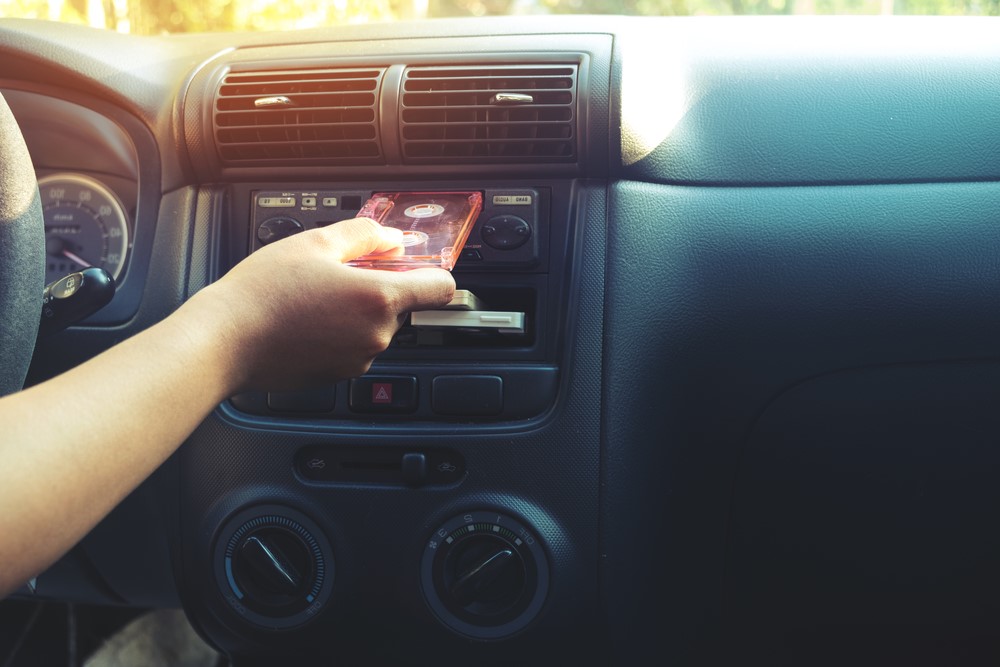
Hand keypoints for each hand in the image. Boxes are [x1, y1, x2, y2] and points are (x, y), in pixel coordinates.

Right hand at [183, 217, 455, 391]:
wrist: (224, 341)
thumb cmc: (263, 292)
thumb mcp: (315, 244)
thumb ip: (366, 236)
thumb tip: (394, 240)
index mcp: (379, 300)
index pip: (440, 288)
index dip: (432, 272)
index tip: (416, 266)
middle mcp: (376, 336)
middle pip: (401, 305)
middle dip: (378, 288)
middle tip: (338, 274)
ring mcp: (358, 360)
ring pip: (374, 327)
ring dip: (355, 311)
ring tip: (313, 297)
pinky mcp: (338, 376)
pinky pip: (352, 346)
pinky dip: (339, 332)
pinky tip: (306, 319)